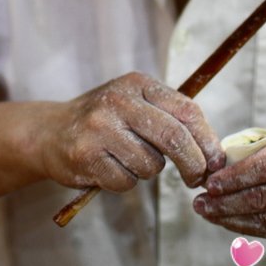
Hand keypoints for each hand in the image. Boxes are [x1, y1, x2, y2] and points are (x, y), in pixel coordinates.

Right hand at [36, 72, 224, 192]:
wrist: (50, 131)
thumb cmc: (105, 119)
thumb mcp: (136, 102)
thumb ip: (170, 116)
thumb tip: (212, 151)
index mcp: (138, 83)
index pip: (186, 110)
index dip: (207, 139)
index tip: (215, 160)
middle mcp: (119, 100)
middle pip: (173, 138)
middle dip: (193, 164)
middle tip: (197, 178)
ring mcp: (100, 127)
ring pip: (150, 164)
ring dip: (148, 170)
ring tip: (129, 158)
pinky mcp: (86, 156)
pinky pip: (125, 181)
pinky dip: (125, 181)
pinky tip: (110, 167)